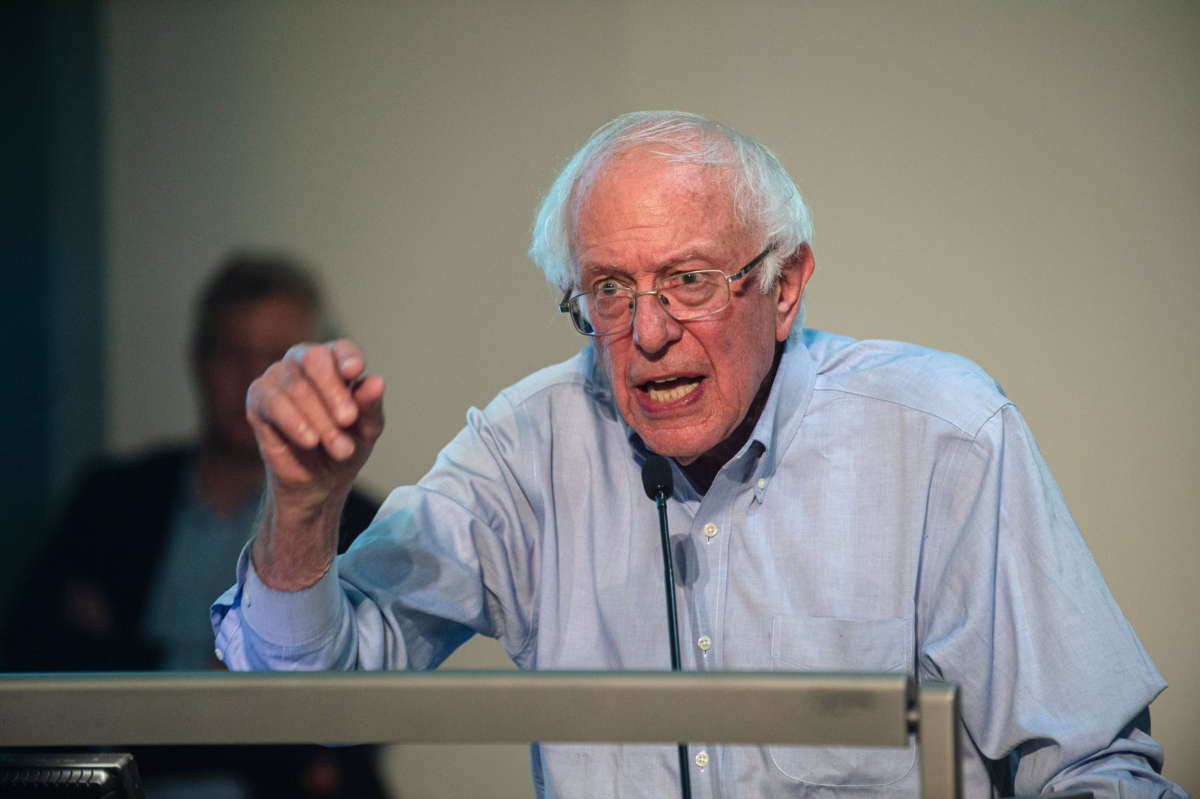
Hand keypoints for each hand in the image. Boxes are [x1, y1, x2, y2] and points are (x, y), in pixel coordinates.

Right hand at [246, 339, 384, 588]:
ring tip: (339, 448)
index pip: (342, 349)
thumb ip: (370, 406)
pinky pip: (272, 401)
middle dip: (334, 392)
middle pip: (315, 359)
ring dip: (320, 419)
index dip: (348, 357)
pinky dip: (293, 422)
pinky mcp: (258, 398)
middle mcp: (304, 362)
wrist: (320, 482)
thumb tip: (377, 382)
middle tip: (348, 420)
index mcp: (335, 362)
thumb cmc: (346, 445)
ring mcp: (278, 377)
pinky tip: (310, 440)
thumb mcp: (367, 430)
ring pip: (296, 385)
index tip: (354, 372)